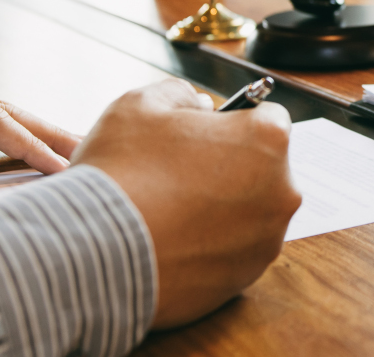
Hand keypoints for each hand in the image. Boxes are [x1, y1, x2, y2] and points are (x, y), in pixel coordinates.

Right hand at [71, 78, 300, 328]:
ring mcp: (265, 240)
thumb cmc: (120, 171)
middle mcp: (281, 192)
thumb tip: (199, 105)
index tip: (203, 133)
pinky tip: (169, 238)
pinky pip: (231, 251)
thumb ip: (180, 94)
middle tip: (179, 171)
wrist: (92, 253)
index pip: (267, 118)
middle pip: (261, 168)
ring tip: (169, 207)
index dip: (232, 121)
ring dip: (220, 206)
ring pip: (248, 212)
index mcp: (267, 141)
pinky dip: (208, 244)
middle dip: (229, 165)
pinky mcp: (244, 278)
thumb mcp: (141, 104)